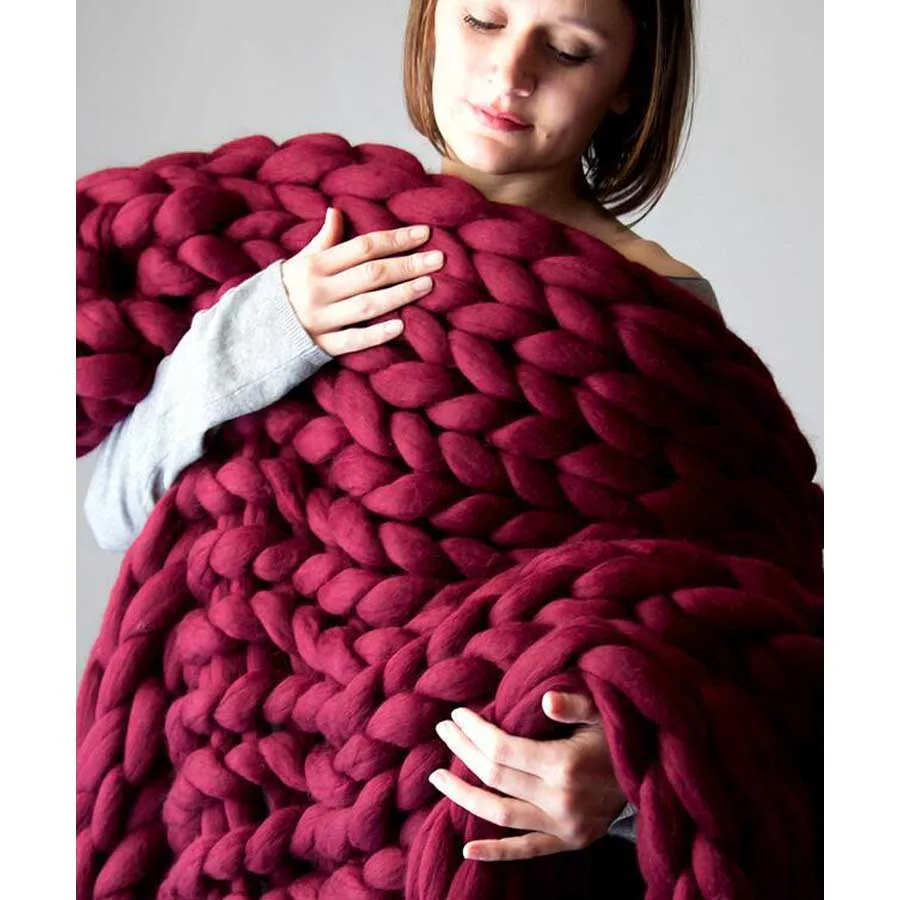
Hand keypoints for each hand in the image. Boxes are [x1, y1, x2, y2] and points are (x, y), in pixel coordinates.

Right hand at [279, 207, 444, 355]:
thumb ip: (323, 240)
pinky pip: (352, 340)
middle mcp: (319, 290)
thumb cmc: (284, 290)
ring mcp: (321, 319)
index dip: (395, 239)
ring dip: (400, 294)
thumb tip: (337, 211)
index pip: (363, 246)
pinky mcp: (322, 346)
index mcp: (315, 264)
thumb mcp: (298, 261)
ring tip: (428, 285)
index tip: (425, 233)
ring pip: (366, 305)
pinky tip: (400, 326)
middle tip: (439, 259)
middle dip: (407, 264)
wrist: (254, 330)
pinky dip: (375, 334)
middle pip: (371, 274)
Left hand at [428, 691, 627, 861]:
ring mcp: (563, 825)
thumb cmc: (623, 733)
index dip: (475, 731)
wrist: (658, 776)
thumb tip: (546, 700)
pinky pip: (526, 850)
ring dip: (464, 795)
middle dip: (463, 750)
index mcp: (564, 764)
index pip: (502, 748)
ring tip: (438, 776)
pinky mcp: (568, 842)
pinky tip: (467, 849)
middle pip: (495, 776)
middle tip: (443, 730)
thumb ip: (574, 704)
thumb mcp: (604, 711)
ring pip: (500, 814)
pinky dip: (495, 852)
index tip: (457, 715)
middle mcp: (560, 799)